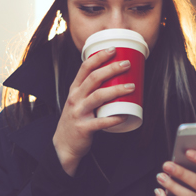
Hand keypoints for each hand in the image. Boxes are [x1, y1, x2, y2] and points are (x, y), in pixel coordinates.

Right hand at [53, 47, 135, 175]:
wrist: (64, 145)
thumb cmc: (75, 121)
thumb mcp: (77, 102)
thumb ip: (90, 91)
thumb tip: (113, 78)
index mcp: (74, 90)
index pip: (85, 68)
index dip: (99, 57)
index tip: (113, 50)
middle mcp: (75, 98)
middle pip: (94, 78)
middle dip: (111, 69)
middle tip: (127, 64)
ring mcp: (78, 113)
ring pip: (98, 96)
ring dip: (116, 90)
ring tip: (131, 87)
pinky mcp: (83, 128)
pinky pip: (101, 122)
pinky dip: (114, 118)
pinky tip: (124, 115)